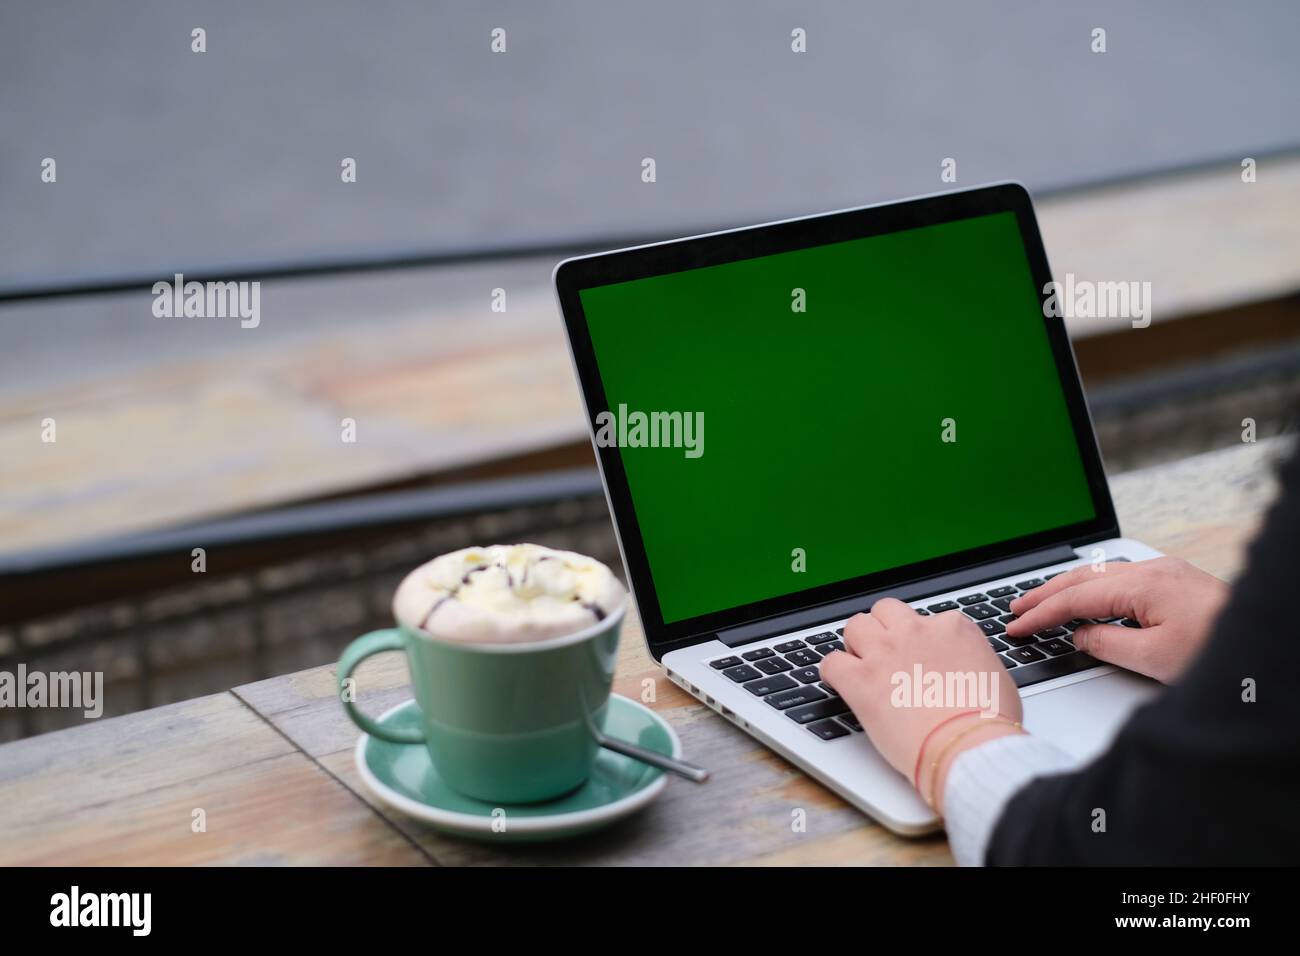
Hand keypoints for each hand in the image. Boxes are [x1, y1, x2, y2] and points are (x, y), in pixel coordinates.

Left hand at [821, 598, 1023, 811]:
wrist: (970, 747)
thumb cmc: (990, 724)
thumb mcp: (995, 678)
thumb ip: (972, 662)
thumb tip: (965, 671)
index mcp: (952, 628)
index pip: (924, 618)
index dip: (917, 640)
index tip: (916, 658)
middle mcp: (916, 631)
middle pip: (885, 611)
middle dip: (882, 630)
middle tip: (884, 655)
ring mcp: (886, 652)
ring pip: (855, 626)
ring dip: (856, 644)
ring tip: (861, 666)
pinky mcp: (860, 679)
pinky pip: (831, 662)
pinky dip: (832, 673)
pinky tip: (840, 685)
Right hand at [1006, 556, 1227, 683]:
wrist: (1270, 644)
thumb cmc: (1220, 652)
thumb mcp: (1154, 659)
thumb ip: (1107, 643)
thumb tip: (1080, 634)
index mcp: (1143, 585)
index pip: (1075, 598)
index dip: (1040, 613)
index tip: (1015, 626)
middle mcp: (1153, 570)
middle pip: (1083, 577)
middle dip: (1045, 592)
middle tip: (1015, 607)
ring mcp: (1167, 572)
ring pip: (1102, 574)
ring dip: (1067, 587)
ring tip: (1041, 600)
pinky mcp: (1178, 581)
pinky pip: (1122, 577)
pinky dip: (1094, 587)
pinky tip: (1088, 597)